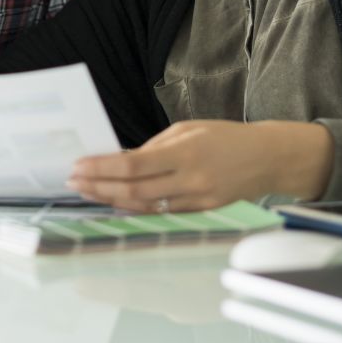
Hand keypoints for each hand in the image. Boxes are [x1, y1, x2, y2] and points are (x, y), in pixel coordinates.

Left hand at [65, 120, 333, 212]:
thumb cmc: (225, 137)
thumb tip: (120, 159)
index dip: (102, 167)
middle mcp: (190, 180)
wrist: (267, 158)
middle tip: (74, 181)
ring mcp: (196, 200)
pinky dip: (135, 208)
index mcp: (186, 152)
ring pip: (144, 206)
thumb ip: (155, 147)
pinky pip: (161, 212)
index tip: (80, 165)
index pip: (134, 164)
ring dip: (111, 199)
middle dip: (99, 186)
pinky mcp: (202, 212)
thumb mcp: (188, 129)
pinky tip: (115, 202)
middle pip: (133, 189)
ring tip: (87, 191)